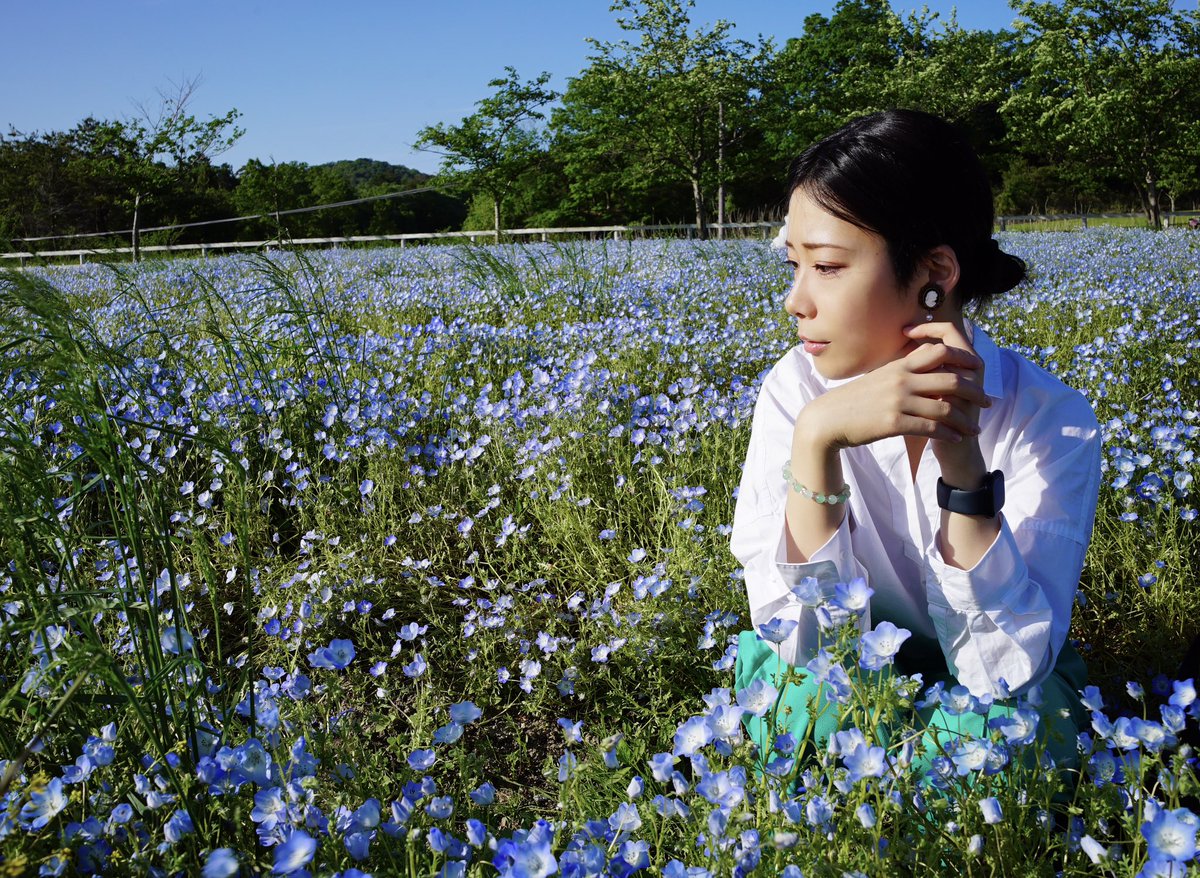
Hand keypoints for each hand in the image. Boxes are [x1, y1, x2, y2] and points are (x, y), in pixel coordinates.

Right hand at [795, 322, 989, 452]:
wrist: (828, 419)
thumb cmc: (853, 401)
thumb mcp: (878, 378)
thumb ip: (901, 371)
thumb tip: (922, 367)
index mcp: (899, 366)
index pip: (940, 351)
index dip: (964, 358)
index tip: (977, 368)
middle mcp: (902, 379)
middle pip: (951, 379)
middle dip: (975, 391)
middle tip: (987, 401)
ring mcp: (898, 401)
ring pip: (944, 407)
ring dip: (964, 419)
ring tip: (974, 428)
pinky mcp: (894, 422)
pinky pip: (930, 427)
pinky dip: (947, 433)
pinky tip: (955, 438)